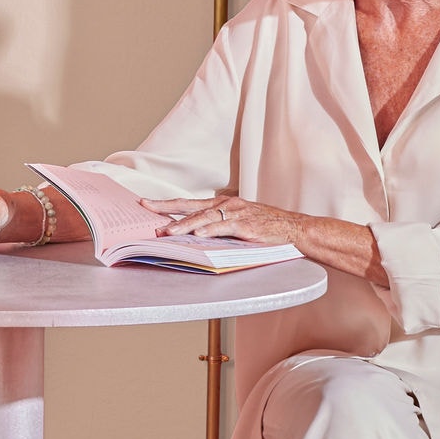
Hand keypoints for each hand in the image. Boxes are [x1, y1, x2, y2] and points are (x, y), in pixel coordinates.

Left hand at [141, 194, 303, 247]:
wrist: (294, 228)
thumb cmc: (267, 227)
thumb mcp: (239, 222)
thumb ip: (217, 226)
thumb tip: (191, 235)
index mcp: (223, 203)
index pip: (188, 202)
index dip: (166, 203)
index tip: (146, 203)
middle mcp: (227, 205)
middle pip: (191, 207)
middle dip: (166, 210)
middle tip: (146, 212)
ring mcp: (237, 214)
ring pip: (204, 217)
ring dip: (184, 225)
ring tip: (167, 231)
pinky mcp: (246, 226)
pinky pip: (224, 228)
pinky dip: (210, 231)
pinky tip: (198, 235)